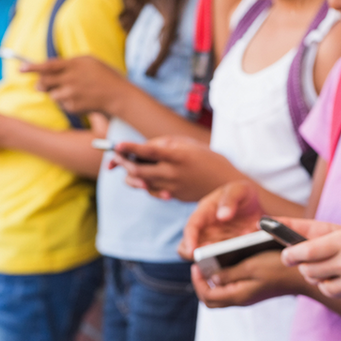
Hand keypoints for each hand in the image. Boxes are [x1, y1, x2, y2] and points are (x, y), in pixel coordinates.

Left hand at [23, 55, 126, 115]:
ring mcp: (72, 94)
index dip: (32, 67)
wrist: (118, 95)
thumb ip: (68, 63)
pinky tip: (80, 99)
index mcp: (74, 64)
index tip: (21, 69)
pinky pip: (62, 104)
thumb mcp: (88, 62)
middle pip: (44, 82)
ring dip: (57, 94)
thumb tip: (48, 67)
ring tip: (72, 91)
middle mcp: (71, 79)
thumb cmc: (103, 75)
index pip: (47, 66)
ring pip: (52, 95)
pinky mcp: (74, 106)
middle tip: (40, 85)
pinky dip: (67, 102)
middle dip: (40, 84)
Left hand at [109, 136, 243, 202]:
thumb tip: (142, 148)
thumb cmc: (207, 158)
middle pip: (138, 171)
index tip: (116, 144)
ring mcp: (172, 188)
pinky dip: (143, 183)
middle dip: (122, 163)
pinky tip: (143, 177)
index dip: (131, 148)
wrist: (226, 184)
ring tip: (127, 165)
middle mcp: (173, 174)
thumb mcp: (188, 144)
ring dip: (130, 174)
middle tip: (114, 156)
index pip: (149, 152)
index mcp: (178, 156)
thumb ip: (164, 144)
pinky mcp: (172, 197)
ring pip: (140, 183)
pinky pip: (151, 191)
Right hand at [177, 180, 266, 259]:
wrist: (257, 205)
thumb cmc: (242, 194)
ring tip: (233, 251)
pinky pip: (225, 260)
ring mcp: (216, 242)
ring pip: (206, 257)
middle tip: (212, 257)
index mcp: (203, 213)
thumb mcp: (238, 190)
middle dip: (198, 256)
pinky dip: (232, 259)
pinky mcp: (226, 250)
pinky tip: (245, 249)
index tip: (193, 251)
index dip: (189, 240)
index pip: (191, 227)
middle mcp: (205, 230)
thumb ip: (230, 199)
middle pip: (191, 248)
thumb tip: (222, 215)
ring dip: (217, 259)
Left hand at [190, 249, 308, 307]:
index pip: (207, 296)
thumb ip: (230, 274)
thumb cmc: (278, 269)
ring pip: (221, 295)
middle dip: (201, 285)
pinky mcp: (253, 292)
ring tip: (211, 266)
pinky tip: (227, 266)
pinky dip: (225, 280)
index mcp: (238, 295)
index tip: (195, 266)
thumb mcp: (252, 266)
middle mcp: (241, 300)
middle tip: (199, 269)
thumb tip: (212, 278)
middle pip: (211, 300)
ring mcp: (247, 297)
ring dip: (212, 283)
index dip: (198, 282)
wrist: (302, 278)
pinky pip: (232, 289)